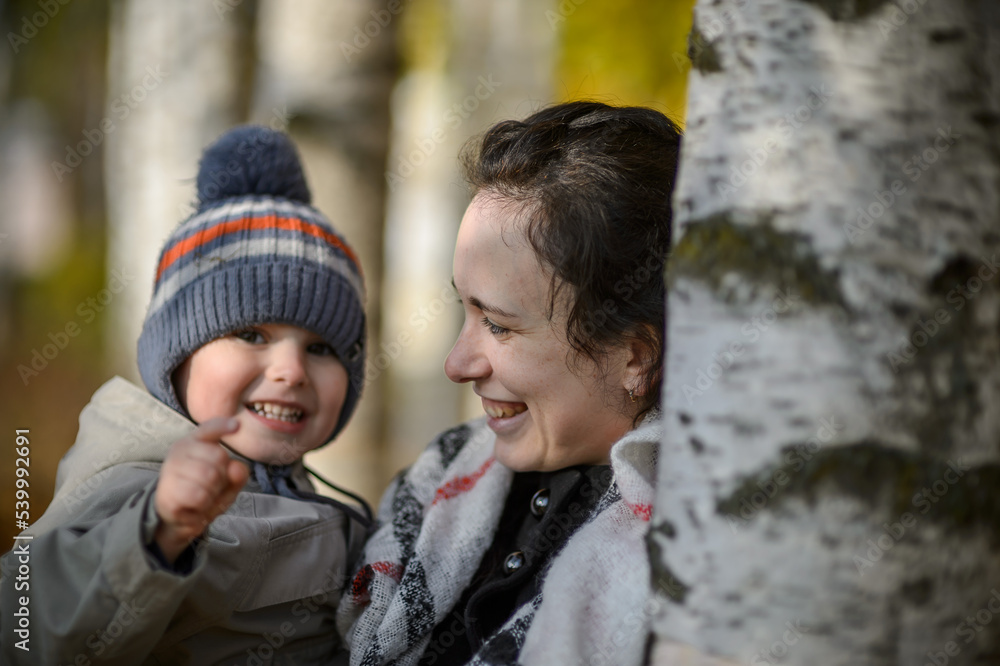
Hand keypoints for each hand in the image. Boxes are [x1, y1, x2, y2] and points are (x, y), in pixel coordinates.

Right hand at [154, 417, 248, 563]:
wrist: (177, 519)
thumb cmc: (204, 494)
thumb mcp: (227, 484)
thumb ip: (237, 475)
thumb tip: (236, 467)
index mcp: (195, 442)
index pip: (209, 429)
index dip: (223, 426)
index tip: (237, 425)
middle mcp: (180, 450)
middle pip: (219, 456)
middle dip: (223, 476)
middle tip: (211, 488)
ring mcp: (170, 469)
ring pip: (209, 476)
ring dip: (213, 494)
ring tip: (202, 498)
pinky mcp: (165, 491)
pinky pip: (198, 496)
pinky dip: (202, 506)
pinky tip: (193, 507)